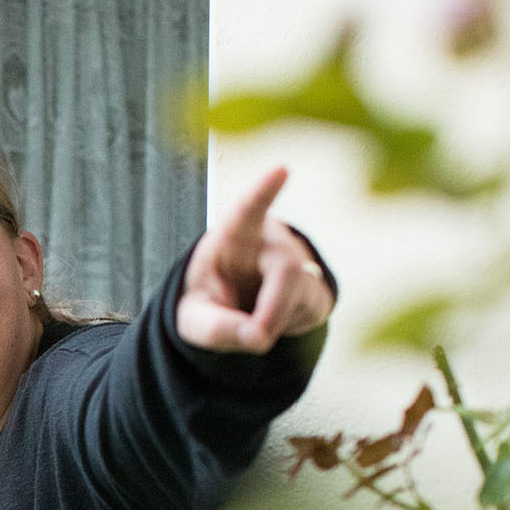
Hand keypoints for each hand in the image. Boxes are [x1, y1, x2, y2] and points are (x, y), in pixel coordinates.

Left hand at [176, 166, 333, 353]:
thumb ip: (216, 328)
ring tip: (250, 328)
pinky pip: (310, 309)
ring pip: (301, 292)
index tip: (281, 170)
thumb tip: (258, 337)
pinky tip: (272, 319)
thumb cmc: (208, 301)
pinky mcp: (315, 283)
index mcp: (232, 235)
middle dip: (274, 307)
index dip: (263, 191)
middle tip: (257, 339)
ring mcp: (296, 260)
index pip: (246, 210)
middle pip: (286, 267)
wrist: (233, 308)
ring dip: (274, 322)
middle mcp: (269, 240)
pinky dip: (286, 328)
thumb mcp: (194, 320)